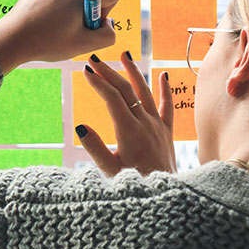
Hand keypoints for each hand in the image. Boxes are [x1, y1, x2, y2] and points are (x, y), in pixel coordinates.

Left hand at [0, 0, 119, 72]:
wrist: (13, 38)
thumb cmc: (48, 42)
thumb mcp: (84, 45)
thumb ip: (108, 35)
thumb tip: (109, 24)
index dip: (106, 13)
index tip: (88, 25)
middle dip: (87, 11)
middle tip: (69, 28)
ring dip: (73, 8)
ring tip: (56, 24)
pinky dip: (60, 3)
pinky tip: (47, 18)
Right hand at [77, 52, 176, 176]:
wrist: (165, 194)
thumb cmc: (135, 184)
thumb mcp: (110, 171)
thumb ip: (95, 149)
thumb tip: (80, 127)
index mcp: (129, 131)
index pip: (112, 98)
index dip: (99, 83)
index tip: (86, 71)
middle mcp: (145, 123)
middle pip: (126, 90)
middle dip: (109, 72)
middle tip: (94, 60)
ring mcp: (157, 126)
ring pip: (146, 92)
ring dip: (134, 72)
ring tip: (124, 54)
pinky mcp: (167, 132)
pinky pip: (167, 107)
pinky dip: (165, 90)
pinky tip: (163, 75)